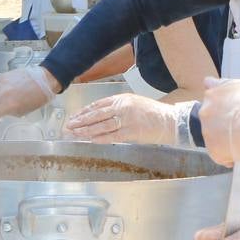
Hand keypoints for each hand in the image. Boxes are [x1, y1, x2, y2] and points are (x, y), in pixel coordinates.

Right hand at [0, 66, 58, 127]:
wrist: (44, 80)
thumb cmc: (36, 99)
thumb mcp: (23, 111)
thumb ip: (8, 112)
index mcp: (8, 106)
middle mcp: (2, 95)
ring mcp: (2, 84)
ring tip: (8, 95)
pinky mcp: (3, 75)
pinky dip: (1, 88)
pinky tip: (11, 87)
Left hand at [65, 94, 192, 144]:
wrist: (171, 121)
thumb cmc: (154, 113)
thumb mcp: (134, 102)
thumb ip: (118, 107)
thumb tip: (100, 114)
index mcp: (122, 98)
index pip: (98, 105)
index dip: (84, 112)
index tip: (74, 117)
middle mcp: (122, 107)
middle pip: (96, 114)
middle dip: (80, 121)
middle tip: (69, 126)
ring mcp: (126, 119)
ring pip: (101, 126)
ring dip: (86, 131)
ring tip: (75, 134)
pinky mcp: (131, 132)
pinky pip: (112, 136)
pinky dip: (99, 138)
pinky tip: (90, 140)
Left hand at [199, 78, 239, 165]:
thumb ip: (226, 85)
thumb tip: (208, 82)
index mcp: (213, 94)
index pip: (210, 96)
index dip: (221, 103)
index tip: (229, 108)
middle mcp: (205, 111)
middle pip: (211, 117)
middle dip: (222, 122)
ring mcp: (207, 131)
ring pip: (214, 136)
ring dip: (225, 139)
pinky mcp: (212, 149)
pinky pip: (219, 154)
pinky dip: (229, 155)